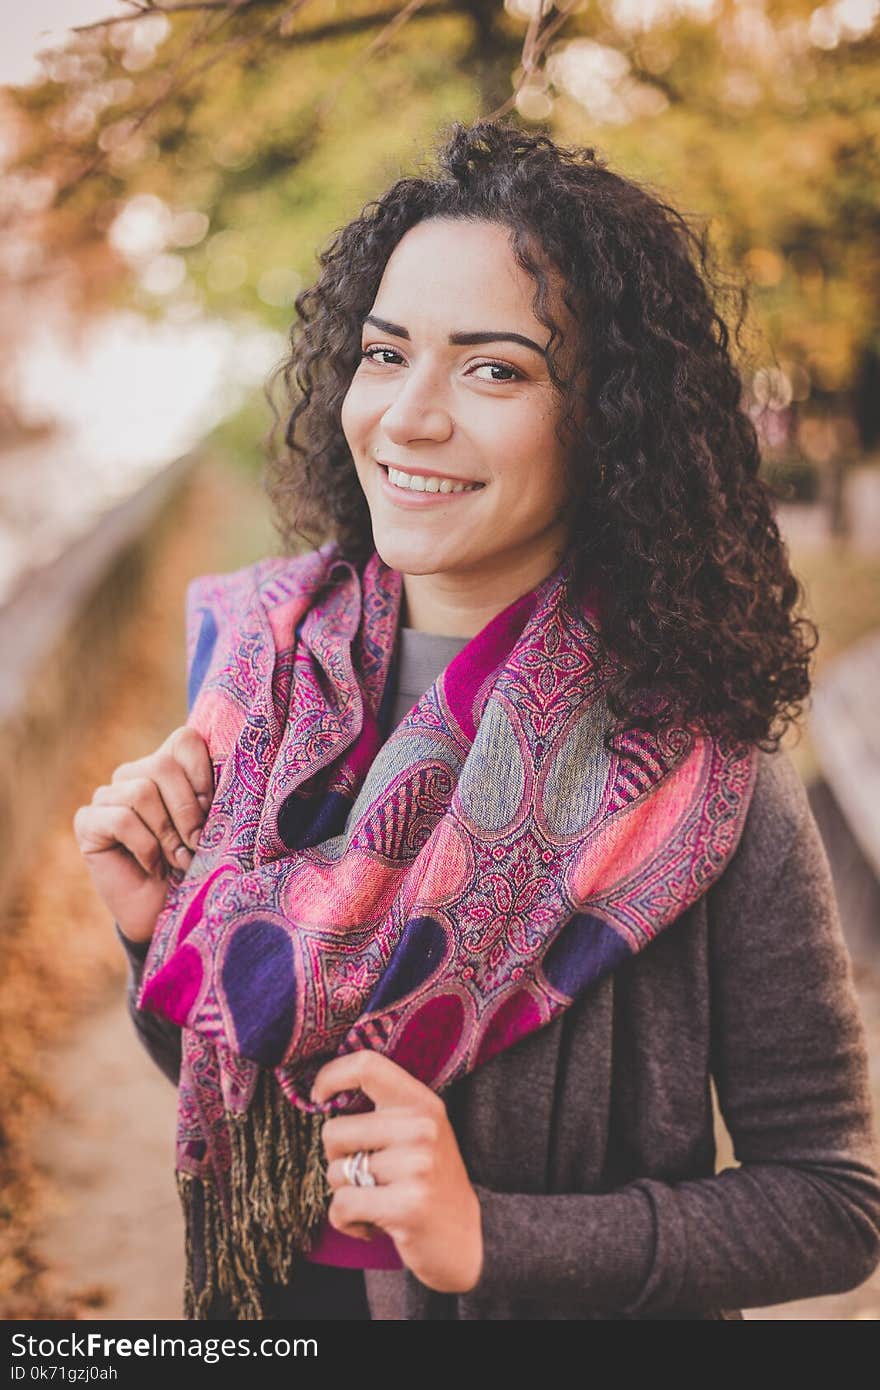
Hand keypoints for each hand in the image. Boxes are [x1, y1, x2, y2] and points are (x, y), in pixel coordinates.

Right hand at [72, 725, 213, 945]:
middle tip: (198, 843)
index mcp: (167, 765)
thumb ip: (216, 795)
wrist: (166, 910)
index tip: (213, 810)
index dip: (202, 773)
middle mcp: (134, 774)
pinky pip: (121, 820)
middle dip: (187, 810)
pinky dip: (146, 847)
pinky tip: (153, 866)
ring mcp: (107, 796)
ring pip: (141, 792)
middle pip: (161, 766)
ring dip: (168, 834)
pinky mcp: (87, 821)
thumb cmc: (195, 864)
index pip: (184, 739)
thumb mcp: (213, 825)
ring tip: (179, 860)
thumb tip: (230, 771)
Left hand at [313, 1051, 483, 1295]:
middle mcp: (422, 1127)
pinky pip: (341, 1207)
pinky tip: (372, 1225)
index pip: (366, 1065)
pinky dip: (346, 1221)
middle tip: (365, 1176)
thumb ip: (383, 1111)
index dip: (331, 1076)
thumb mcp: (417, 1134)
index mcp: (422, 1102)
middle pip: (334, 1130)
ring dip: (345, 1194)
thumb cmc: (426, 1183)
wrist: (462, 1240)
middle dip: (337, 1159)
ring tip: (376, 1201)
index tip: (319, 1098)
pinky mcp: (407, 1205)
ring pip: (335, 1172)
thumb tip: (320, 1093)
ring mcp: (417, 1166)